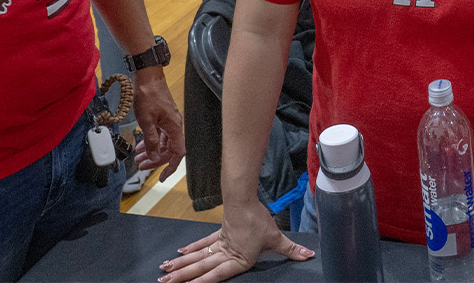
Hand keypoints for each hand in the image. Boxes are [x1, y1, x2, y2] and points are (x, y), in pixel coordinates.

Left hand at [131, 68, 184, 178]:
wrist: (148, 76)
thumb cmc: (148, 95)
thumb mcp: (146, 121)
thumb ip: (151, 140)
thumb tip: (155, 157)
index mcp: (174, 127)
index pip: (178, 152)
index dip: (171, 166)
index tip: (161, 177)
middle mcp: (174, 125)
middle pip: (169, 149)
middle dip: (155, 160)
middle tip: (141, 166)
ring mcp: (169, 121)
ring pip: (163, 142)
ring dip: (152, 151)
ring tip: (138, 158)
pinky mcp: (163, 116)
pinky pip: (160, 134)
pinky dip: (151, 141)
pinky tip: (141, 145)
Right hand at [160, 196, 310, 282]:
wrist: (243, 199)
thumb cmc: (259, 220)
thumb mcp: (276, 238)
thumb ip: (290, 250)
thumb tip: (309, 255)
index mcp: (238, 259)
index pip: (217, 275)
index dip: (202, 282)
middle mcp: (225, 253)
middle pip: (201, 267)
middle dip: (182, 276)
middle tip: (165, 282)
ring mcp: (219, 244)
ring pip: (197, 257)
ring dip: (180, 265)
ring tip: (164, 272)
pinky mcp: (218, 234)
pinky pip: (201, 244)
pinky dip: (190, 250)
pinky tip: (177, 255)